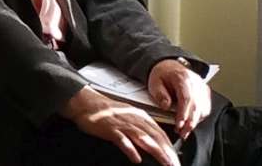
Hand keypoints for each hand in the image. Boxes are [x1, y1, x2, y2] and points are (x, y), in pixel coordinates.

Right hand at [62, 86, 178, 165]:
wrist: (85, 102)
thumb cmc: (105, 112)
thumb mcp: (127, 116)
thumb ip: (140, 127)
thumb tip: (153, 141)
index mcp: (140, 116)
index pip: (160, 133)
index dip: (170, 147)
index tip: (176, 159)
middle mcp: (134, 119)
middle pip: (156, 136)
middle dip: (168, 152)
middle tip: (175, 164)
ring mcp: (122, 124)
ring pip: (143, 138)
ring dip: (156, 151)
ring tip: (165, 163)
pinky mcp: (109, 129)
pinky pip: (122, 140)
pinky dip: (130, 149)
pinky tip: (136, 158)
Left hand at [148, 58, 211, 139]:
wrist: (170, 66)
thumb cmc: (162, 74)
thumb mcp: (154, 82)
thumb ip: (160, 94)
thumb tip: (166, 106)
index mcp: (182, 78)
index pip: (186, 98)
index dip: (183, 113)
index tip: (179, 125)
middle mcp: (196, 82)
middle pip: (197, 106)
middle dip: (190, 122)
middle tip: (182, 133)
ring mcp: (202, 87)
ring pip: (203, 109)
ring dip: (195, 122)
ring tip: (185, 130)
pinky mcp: (205, 92)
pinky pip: (206, 108)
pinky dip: (199, 117)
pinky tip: (191, 123)